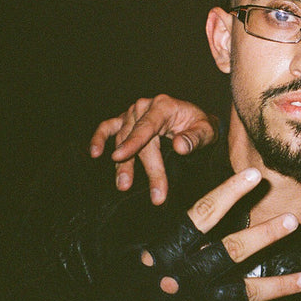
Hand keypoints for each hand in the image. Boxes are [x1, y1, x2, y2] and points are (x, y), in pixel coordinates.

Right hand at [88, 168, 300, 300]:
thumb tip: (203, 214)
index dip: (229, 193)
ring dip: (277, 288)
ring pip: (242, 295)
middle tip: (292, 221)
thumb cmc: (120, 287)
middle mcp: (184, 277)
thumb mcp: (138, 252)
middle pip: (231, 251)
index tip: (254, 176)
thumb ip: (171, 235)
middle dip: (264, 236)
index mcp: (167, 251)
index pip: (202, 214)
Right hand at [89, 94, 217, 203]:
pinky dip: (99, 138)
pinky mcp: (126, 121)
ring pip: (122, 139)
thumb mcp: (206, 131)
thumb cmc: (201, 126)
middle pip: (137, 139)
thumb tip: (180, 147)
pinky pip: (108, 127)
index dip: (133, 143)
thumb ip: (194, 138)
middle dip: (143, 167)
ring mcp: (133, 113)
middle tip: (153, 194)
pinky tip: (94, 153)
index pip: (147, 126)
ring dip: (122, 164)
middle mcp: (145, 107)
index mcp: (164, 106)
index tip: (120, 157)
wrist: (197, 122)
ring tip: (123, 185)